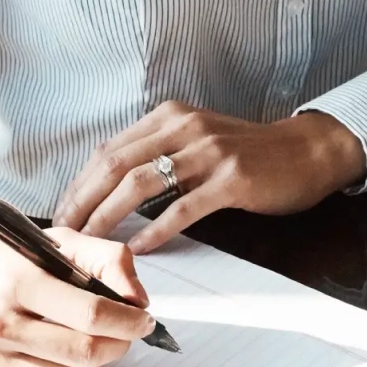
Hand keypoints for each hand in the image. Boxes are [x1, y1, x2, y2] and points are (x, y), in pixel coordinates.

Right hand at [0, 226, 152, 366]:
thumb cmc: (2, 263)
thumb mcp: (53, 241)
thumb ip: (106, 258)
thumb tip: (139, 301)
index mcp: (16, 280)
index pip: (90, 314)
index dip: (128, 321)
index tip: (145, 320)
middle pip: (84, 354)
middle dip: (119, 345)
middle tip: (126, 334)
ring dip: (94, 364)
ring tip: (91, 341)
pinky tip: (56, 354)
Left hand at [53, 104, 365, 250]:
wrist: (305, 151)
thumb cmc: (247, 152)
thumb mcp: (195, 139)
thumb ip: (155, 150)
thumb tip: (103, 171)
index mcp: (170, 116)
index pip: (109, 150)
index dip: (79, 184)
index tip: (61, 213)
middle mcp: (184, 127)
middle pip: (116, 164)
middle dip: (83, 202)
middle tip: (63, 234)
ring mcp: (208, 151)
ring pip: (141, 184)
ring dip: (108, 217)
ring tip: (90, 244)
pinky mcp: (230, 179)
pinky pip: (183, 208)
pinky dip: (156, 230)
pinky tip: (139, 249)